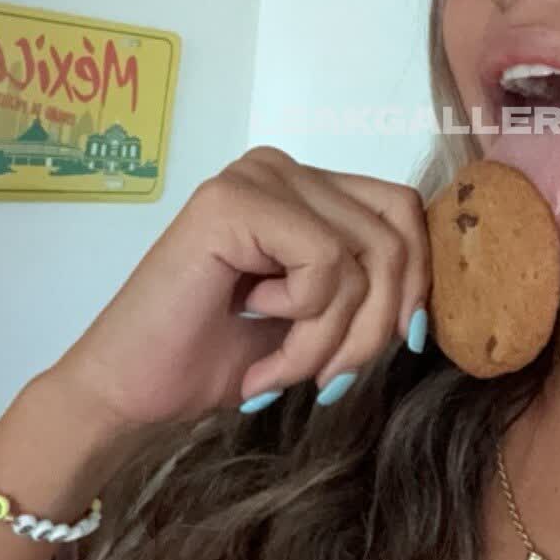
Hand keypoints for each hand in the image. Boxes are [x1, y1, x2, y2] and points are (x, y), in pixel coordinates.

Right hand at [46, 146, 430, 429]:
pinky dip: (305, 324)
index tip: (394, 349)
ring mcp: (256, 177)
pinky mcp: (233, 202)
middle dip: (378, 325)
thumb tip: (430, 298)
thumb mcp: (319, 321)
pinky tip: (253, 336)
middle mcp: (282, 168)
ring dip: (333, 339)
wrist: (129, 392)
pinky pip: (326, 263)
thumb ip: (368, 288)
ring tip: (280, 371)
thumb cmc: (217, 360)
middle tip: (329, 380)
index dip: (415, 285)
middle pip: (395, 235)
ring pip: (365, 258)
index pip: (404, 214)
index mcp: (305, 188)